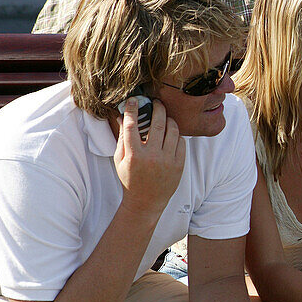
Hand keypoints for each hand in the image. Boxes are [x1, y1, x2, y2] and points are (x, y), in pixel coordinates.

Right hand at [113, 97, 184, 219]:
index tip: (134, 100)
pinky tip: (171, 132)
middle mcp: (152, 156)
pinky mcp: (179, 164)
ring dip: (169, 119)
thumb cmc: (130, 179)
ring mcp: (167, 160)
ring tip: (165, 116)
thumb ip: (121, 138)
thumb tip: (120, 117)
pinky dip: (176, 134)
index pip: (132, 126)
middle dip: (157, 108)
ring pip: (172, 130)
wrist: (146, 201)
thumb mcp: (120, 160)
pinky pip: (181, 142)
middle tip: (156, 102)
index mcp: (134, 155)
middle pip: (157, 123)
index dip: (132, 110)